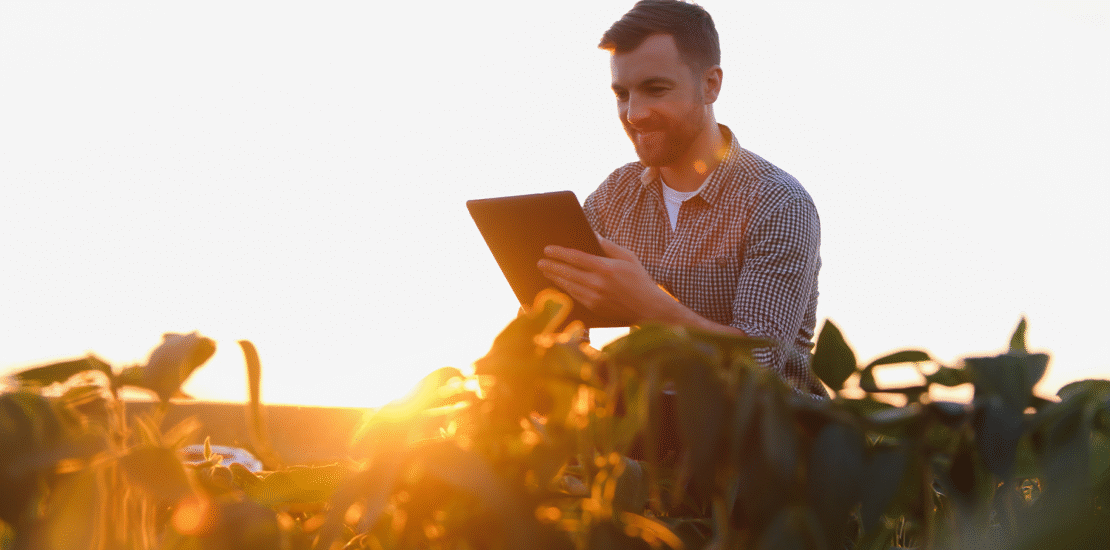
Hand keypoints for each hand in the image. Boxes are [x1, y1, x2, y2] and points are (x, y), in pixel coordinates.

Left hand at [536, 236, 671, 323]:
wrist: (650, 309)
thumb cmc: (640, 280)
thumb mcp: (628, 257)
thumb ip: (608, 246)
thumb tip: (593, 234)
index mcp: (605, 268)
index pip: (575, 257)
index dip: (559, 252)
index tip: (547, 249)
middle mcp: (597, 284)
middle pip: (567, 273)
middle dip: (551, 266)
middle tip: (540, 262)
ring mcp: (594, 298)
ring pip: (568, 286)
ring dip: (555, 277)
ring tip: (546, 271)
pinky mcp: (594, 308)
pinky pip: (574, 296)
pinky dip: (565, 289)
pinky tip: (559, 283)